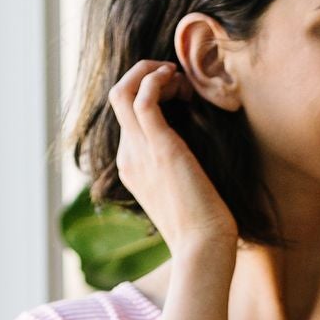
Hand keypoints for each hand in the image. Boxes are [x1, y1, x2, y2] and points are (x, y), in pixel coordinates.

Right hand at [107, 59, 237, 264]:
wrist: (202, 247)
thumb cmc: (201, 223)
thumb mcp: (182, 188)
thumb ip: (177, 164)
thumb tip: (192, 147)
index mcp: (131, 165)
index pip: (125, 114)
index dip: (150, 92)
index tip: (181, 93)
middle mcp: (128, 156)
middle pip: (117, 96)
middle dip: (145, 74)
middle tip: (177, 77)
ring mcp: (139, 152)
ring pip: (122, 91)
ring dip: (149, 72)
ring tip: (178, 77)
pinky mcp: (159, 148)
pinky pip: (143, 98)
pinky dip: (157, 80)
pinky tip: (178, 80)